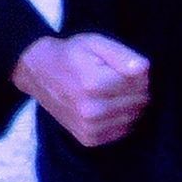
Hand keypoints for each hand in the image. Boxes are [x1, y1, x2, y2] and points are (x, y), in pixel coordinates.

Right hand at [13, 33, 149, 146]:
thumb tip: (144, 71)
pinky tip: (107, 107)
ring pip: (135, 117)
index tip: (122, 66)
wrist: (37, 73)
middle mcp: (92, 110)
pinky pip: (123, 131)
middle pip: (140, 101)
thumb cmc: (70, 55)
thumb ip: (121, 54)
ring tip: (111, 92)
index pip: (141, 82)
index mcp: (94, 84)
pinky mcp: (88, 139)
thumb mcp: (94, 43)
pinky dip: (121, 119)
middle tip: (117, 79)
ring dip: (130, 105)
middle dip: (136, 89)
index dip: (138, 72)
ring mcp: (89, 127)